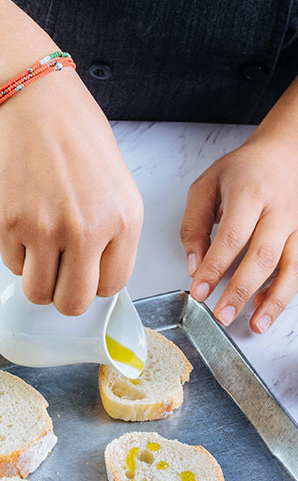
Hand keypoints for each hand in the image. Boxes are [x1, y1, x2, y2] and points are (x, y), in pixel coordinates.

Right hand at [0, 70, 142, 314]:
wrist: (38, 106)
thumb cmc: (79, 142)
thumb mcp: (119, 191)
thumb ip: (114, 239)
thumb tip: (98, 279)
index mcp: (123, 221)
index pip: (110, 288)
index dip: (94, 285)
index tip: (85, 274)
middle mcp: (86, 230)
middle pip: (72, 304)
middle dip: (64, 296)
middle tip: (59, 276)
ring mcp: (44, 228)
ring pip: (37, 294)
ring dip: (37, 280)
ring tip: (40, 252)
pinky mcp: (9, 222)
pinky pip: (12, 266)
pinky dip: (17, 254)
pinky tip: (25, 224)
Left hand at [180, 137, 297, 332]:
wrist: (284, 152)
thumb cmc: (243, 171)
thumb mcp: (206, 187)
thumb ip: (194, 226)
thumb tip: (194, 265)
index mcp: (250, 193)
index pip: (232, 236)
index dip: (215, 267)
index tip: (199, 290)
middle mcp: (278, 210)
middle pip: (262, 256)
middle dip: (240, 290)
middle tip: (221, 315)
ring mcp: (295, 225)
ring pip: (290, 267)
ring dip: (272, 301)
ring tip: (254, 326)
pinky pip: (297, 269)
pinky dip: (282, 293)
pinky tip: (265, 309)